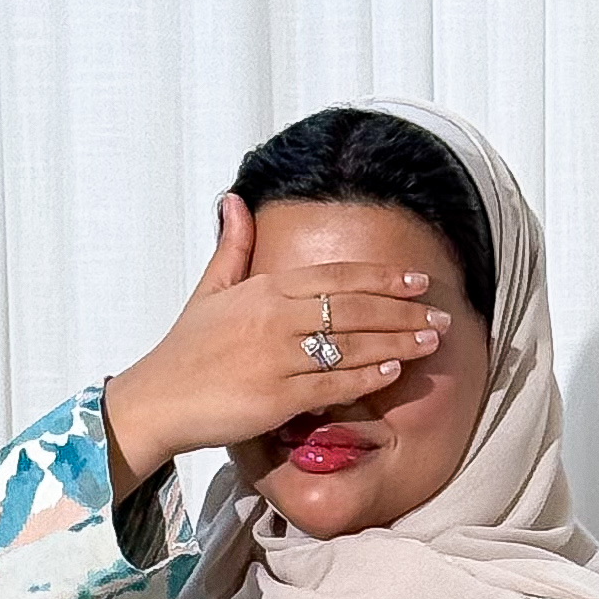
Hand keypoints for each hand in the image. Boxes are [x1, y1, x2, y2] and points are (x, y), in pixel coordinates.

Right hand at [102, 200, 450, 495]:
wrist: (157, 399)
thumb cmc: (185, 349)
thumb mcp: (209, 290)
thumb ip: (232, 247)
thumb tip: (233, 200)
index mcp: (266, 288)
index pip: (337, 276)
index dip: (382, 276)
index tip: (416, 279)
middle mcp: (276, 317)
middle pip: (354, 307)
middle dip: (403, 309)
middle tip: (441, 313)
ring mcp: (277, 357)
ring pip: (351, 343)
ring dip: (397, 340)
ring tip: (432, 340)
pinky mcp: (275, 397)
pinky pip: (331, 384)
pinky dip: (366, 376)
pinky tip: (394, 369)